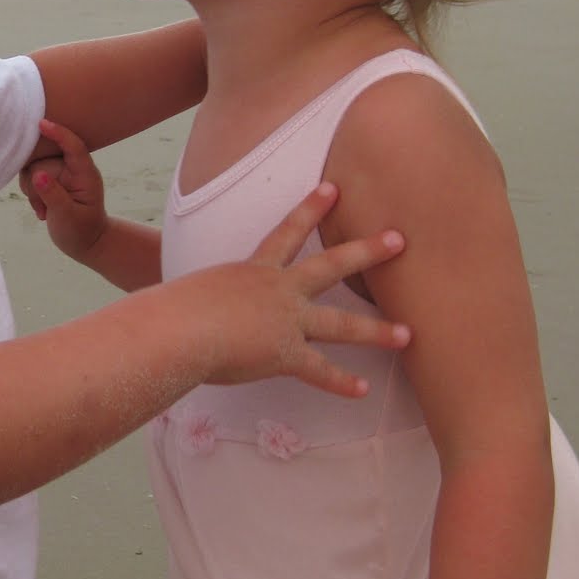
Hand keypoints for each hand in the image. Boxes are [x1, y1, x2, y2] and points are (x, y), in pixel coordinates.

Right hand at [20, 118, 109, 263]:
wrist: (85, 244)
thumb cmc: (81, 231)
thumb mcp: (67, 216)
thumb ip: (53, 195)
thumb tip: (38, 175)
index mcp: (86, 173)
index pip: (74, 146)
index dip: (58, 133)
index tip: (41, 123)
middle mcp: (73, 169)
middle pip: (45, 158)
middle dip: (36, 179)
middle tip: (42, 204)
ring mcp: (61, 174)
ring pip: (34, 168)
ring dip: (33, 190)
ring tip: (44, 210)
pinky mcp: (50, 179)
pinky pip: (31, 177)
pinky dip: (32, 194)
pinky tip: (42, 211)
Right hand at [197, 182, 409, 395]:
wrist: (180, 330)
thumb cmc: (171, 312)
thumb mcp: (191, 292)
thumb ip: (201, 298)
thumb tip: (182, 310)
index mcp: (254, 271)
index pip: (287, 232)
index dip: (310, 208)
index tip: (333, 188)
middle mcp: (278, 291)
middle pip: (331, 267)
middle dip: (368, 251)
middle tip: (399, 239)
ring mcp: (285, 322)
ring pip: (340, 325)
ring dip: (376, 330)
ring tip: (407, 334)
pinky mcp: (284, 354)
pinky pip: (319, 371)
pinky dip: (341, 383)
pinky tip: (363, 390)